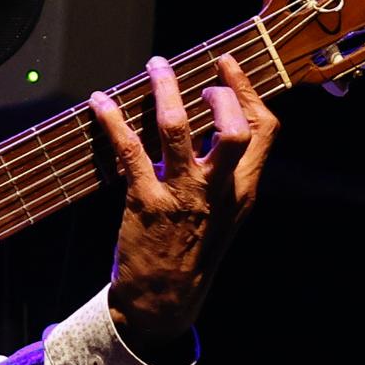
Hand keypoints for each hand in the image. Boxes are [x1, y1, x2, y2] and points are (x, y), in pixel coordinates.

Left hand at [98, 53, 272, 352]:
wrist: (165, 299)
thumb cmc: (193, 250)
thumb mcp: (226, 214)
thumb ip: (226, 172)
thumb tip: (214, 125)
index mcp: (243, 191)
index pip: (264, 132)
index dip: (249, 91)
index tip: (230, 65)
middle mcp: (218, 190)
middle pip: (235, 129)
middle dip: (219, 93)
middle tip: (199, 81)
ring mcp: (182, 195)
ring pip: (179, 129)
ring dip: (165, 90)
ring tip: (156, 67)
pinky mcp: (145, 201)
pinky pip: (130, 150)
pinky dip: (113, 120)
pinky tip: (101, 101)